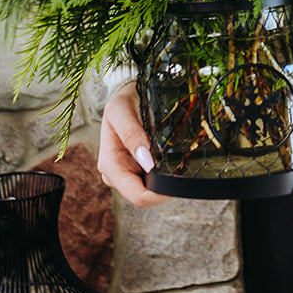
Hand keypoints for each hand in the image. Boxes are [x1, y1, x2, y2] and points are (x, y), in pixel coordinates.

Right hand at [97, 82, 168, 205]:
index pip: (136, 195)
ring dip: (166, 180)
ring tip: (176, 157)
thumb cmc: (123, 101)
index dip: (158, 195)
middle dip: (164, 187)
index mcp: (110, 164)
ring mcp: (128, 174)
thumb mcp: (121, 111)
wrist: (128, 96)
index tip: (177, 182)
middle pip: (146, 196)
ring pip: (152, 190)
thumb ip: (132, 134)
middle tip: (182, 167)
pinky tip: (171, 159)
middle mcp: (116, 174)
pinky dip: (165, 173)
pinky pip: (155, 180)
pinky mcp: (138, 170)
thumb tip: (147, 163)